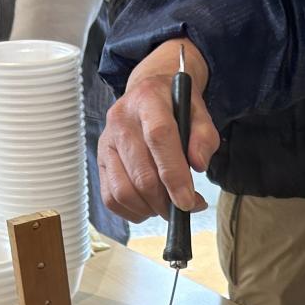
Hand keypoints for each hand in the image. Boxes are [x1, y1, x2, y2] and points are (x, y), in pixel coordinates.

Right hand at [98, 39, 217, 221]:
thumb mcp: (198, 112)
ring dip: (149, 209)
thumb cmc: (175, 107)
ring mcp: (106, 142)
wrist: (148, 93)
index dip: (174, 175)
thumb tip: (198, 165)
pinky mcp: (100, 161)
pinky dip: (132, 211)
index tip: (188, 201)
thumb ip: (204, 137)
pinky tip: (149, 206)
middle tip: (183, 208)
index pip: (159, 138)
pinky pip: (110, 198)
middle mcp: (121, 120)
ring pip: (123, 191)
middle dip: (165, 201)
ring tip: (166, 206)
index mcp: (148, 100)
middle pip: (141, 174)